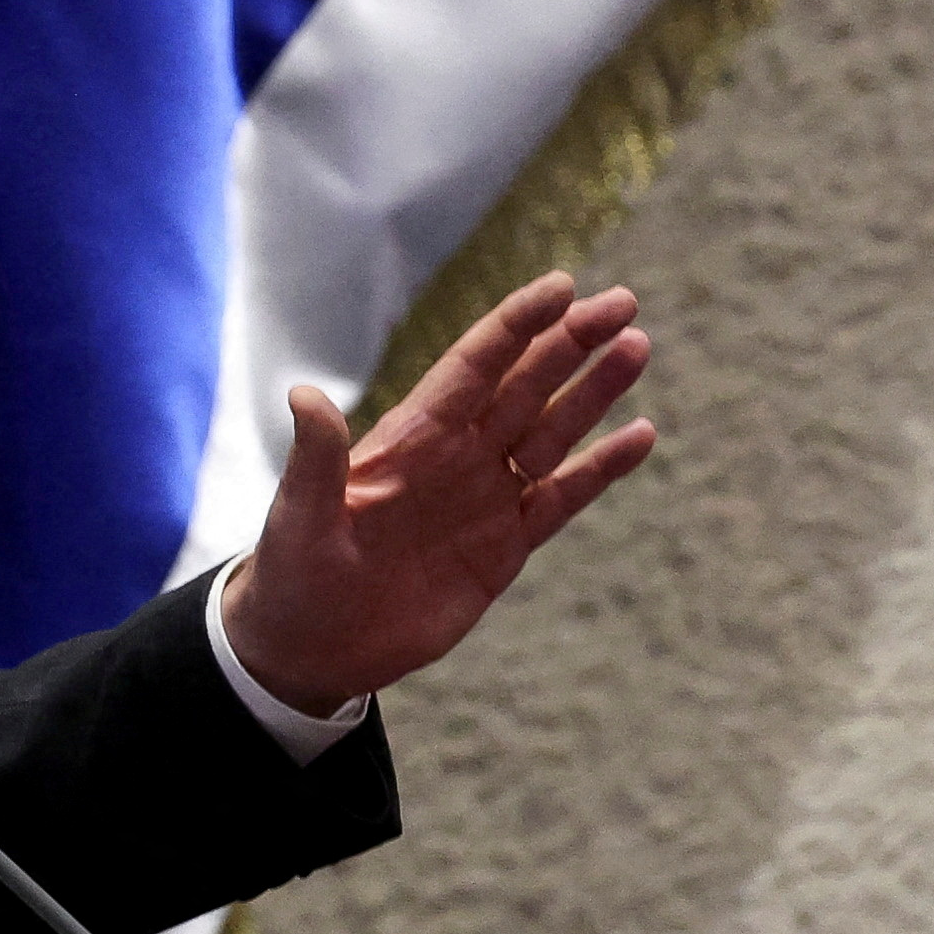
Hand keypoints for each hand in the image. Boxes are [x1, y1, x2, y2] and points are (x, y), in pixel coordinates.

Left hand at [215, 274, 654, 715]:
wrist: (315, 647)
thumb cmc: (294, 574)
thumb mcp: (300, 515)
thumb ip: (316, 458)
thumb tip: (302, 394)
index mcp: (410, 437)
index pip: (474, 365)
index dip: (517, 325)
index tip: (562, 285)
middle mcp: (455, 455)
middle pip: (525, 385)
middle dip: (571, 342)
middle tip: (622, 302)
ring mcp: (484, 497)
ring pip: (552, 431)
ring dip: (593, 392)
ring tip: (637, 348)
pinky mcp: (505, 546)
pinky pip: (563, 497)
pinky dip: (601, 468)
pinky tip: (639, 435)